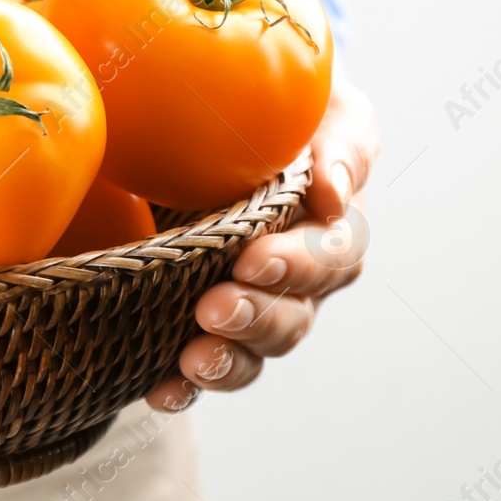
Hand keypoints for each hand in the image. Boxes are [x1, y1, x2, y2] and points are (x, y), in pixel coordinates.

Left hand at [146, 78, 377, 411]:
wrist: (220, 109)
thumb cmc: (284, 109)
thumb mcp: (324, 107)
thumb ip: (339, 143)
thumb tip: (335, 192)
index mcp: (327, 227)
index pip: (329, 258)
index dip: (296, 265)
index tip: (252, 260)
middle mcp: (294, 277)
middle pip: (292, 316)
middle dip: (254, 317)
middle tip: (214, 307)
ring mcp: (248, 302)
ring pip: (253, 349)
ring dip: (226, 360)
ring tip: (192, 360)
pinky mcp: (200, 319)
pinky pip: (202, 364)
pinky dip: (185, 387)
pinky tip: (161, 393)